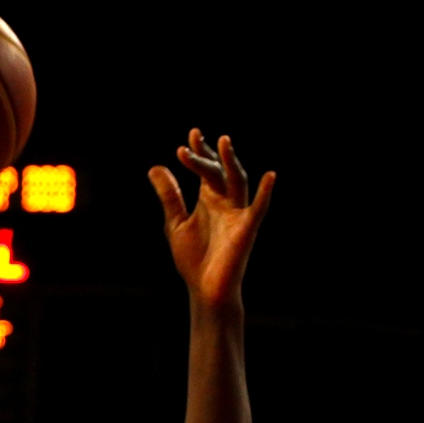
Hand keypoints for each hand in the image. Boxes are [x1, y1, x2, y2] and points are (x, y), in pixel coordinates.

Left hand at [149, 130, 276, 312]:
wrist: (204, 288)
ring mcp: (237, 214)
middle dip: (208, 155)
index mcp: (209, 199)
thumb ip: (169, 196)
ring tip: (224, 142)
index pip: (207, 169)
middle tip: (194, 139)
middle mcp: (225, 202)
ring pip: (238, 181)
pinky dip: (265, 193)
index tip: (193, 134)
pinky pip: (259, 208)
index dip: (200, 151)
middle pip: (218, 171)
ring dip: (231, 162)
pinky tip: (269, 176)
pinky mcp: (247, 229)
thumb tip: (155, 167)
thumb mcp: (175, 223)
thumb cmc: (194, 258)